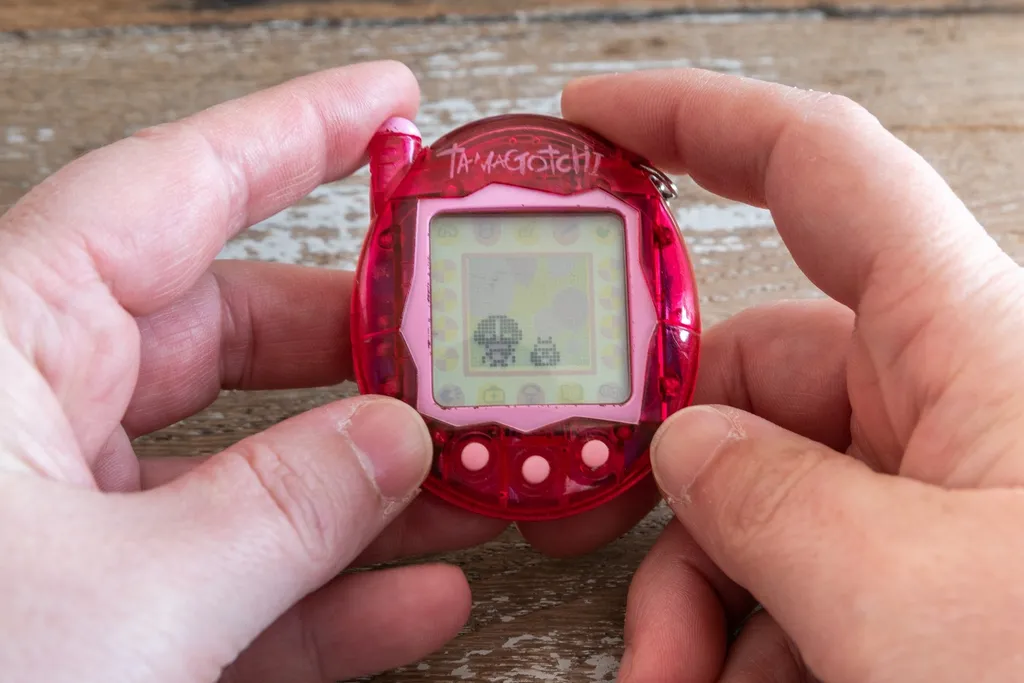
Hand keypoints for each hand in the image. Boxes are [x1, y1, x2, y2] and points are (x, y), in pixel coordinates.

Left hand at [0, 61, 519, 682]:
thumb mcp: (124, 604)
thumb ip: (280, 513)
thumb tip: (394, 445)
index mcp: (2, 347)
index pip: (172, 190)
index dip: (293, 134)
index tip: (388, 105)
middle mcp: (30, 412)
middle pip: (229, 330)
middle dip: (359, 342)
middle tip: (456, 339)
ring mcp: (63, 517)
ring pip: (242, 462)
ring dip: (367, 482)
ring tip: (469, 481)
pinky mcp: (91, 608)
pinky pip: (227, 575)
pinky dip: (323, 592)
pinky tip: (411, 598)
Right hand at [562, 70, 1023, 681]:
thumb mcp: (903, 595)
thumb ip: (767, 498)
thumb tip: (683, 450)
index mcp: (969, 347)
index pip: (816, 166)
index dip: (695, 117)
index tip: (595, 120)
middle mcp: (948, 404)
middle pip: (750, 376)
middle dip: (661, 468)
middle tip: (584, 523)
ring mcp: (933, 495)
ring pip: (760, 494)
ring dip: (693, 588)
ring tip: (670, 675)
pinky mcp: (926, 571)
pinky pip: (800, 567)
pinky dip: (741, 628)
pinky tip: (718, 681)